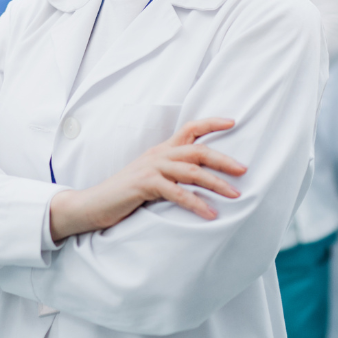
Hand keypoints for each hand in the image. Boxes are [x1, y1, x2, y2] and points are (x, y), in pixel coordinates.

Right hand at [49, 118, 244, 241]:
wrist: (94, 203)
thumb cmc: (126, 193)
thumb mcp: (152, 177)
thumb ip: (171, 173)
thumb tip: (199, 177)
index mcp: (161, 150)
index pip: (190, 128)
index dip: (211, 123)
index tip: (233, 122)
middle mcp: (158, 154)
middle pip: (197, 150)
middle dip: (223, 159)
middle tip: (244, 170)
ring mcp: (151, 168)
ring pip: (190, 170)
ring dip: (216, 183)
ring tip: (235, 195)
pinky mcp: (144, 185)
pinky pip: (176, 193)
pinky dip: (196, 203)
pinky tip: (210, 214)